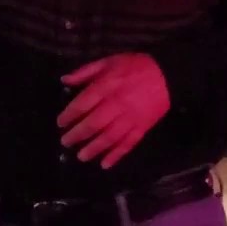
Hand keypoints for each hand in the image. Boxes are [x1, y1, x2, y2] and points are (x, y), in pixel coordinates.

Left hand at [56, 53, 169, 168]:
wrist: (167, 75)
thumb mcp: (108, 61)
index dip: (69, 115)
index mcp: (106, 87)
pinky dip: (116, 155)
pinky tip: (105, 164)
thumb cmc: (134, 66)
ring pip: (109, 137)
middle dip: (77, 135)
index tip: (60, 123)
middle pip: (93, 124)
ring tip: (81, 157)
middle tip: (65, 142)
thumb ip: (85, 71)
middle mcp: (116, 105)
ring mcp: (130, 118)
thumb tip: (64, 80)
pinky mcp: (142, 128)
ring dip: (94, 149)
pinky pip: (128, 144)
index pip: (82, 104)